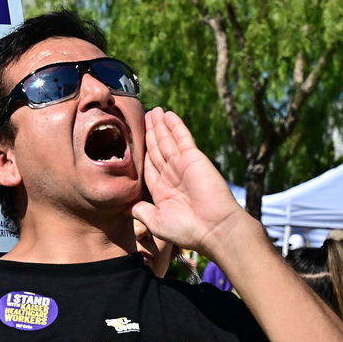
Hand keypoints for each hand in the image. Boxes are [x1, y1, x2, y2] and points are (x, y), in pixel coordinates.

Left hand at [131, 108, 251, 255]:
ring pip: (167, 140)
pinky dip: (175, 125)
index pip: (149, 165)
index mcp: (162, 190)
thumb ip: (141, 211)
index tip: (135, 140)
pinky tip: (168, 114)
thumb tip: (129, 207)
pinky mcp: (193, 158)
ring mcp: (183, 165)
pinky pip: (182, 138)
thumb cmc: (186, 230)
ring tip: (153, 111)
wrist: (213, 228)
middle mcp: (172, 175)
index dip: (143, 152)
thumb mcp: (156, 222)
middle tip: (145, 116)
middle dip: (151, 133)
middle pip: (157, 149)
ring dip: (160, 125)